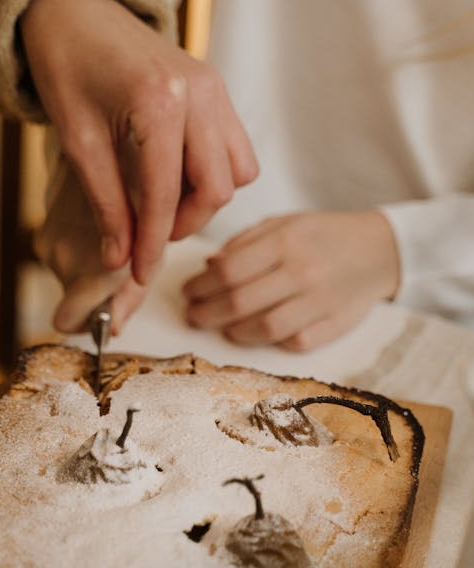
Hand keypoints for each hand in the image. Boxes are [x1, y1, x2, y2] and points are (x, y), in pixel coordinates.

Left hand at [21, 0, 257, 287]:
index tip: (137, 275)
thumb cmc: (67, 68)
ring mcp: (215, 88)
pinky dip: (213, 174)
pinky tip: (175, 179)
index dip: (152, 242)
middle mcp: (199, 93)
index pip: (167, 194)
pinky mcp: (217, 89)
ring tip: (161, 208)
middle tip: (145, 238)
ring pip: (236, 171)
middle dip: (184, 224)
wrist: (75, 11)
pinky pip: (235, 148)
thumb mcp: (78, 141)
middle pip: (216, 188)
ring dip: (204, 200)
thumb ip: (105, 203)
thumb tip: (119, 260)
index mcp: (159, 103)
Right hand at [34, 152, 147, 333]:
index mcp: (87, 267)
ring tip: (118, 238)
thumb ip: (130, 294)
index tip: (107, 308)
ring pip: (69, 275)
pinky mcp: (45, 222)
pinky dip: (83, 247)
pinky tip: (102, 225)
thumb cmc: (139, 196)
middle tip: (127, 264)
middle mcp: (59, 254)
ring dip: (92, 266)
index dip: (89, 322)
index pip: (66, 320)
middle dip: (98, 291)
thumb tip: (112, 327)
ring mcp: (47, 237)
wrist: (106, 141)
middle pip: (72, 300)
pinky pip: (64, 251)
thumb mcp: (151, 250)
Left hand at [182, 210, 400, 350]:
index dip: (200, 285)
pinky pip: (294, 342)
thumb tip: (208, 266)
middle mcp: (302, 272)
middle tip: (193, 315)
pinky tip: (258, 334)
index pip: (229, 270)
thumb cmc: (323, 235)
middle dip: (206, 313)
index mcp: (286, 241)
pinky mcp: (335, 326)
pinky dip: (271, 342)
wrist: (380, 250)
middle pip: (239, 302)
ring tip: (222, 327)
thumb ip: (245, 243)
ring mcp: (320, 302)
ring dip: (234, 331)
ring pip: (264, 328)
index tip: (187, 291)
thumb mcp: (285, 224)